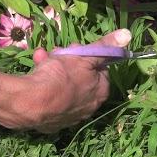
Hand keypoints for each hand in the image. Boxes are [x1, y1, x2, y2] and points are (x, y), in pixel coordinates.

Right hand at [3, 29, 130, 132]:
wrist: (30, 102)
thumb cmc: (62, 77)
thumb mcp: (85, 56)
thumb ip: (104, 47)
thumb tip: (126, 35)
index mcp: (101, 92)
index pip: (100, 70)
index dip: (88, 56)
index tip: (76, 49)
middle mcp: (88, 107)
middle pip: (80, 77)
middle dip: (68, 61)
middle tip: (57, 52)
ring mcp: (68, 116)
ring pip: (63, 86)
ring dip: (52, 67)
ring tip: (42, 57)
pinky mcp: (49, 121)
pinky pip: (49, 97)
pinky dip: (43, 84)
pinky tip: (34, 74)